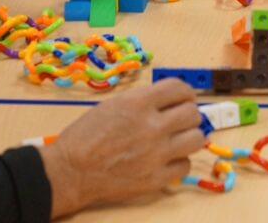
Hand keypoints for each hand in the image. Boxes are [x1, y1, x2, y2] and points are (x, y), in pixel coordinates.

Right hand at [40, 79, 203, 215]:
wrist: (70, 170)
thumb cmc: (85, 136)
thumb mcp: (113, 105)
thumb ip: (142, 101)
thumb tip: (167, 101)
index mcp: (138, 103)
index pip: (179, 88)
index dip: (184, 93)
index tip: (184, 98)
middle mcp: (152, 126)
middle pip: (193, 113)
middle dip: (188, 114)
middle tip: (180, 120)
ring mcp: (157, 154)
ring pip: (197, 139)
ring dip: (189, 137)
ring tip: (177, 139)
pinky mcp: (156, 178)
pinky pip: (185, 165)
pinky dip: (179, 161)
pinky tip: (167, 159)